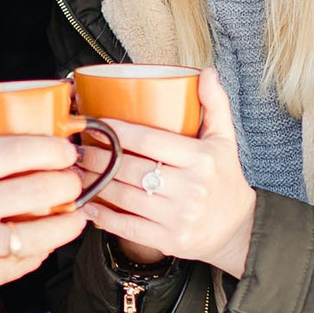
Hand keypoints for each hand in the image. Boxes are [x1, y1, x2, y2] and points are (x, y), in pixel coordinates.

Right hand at [0, 134, 88, 312]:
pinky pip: (23, 264)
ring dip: (67, 223)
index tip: (65, 150)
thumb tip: (11, 159)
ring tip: (74, 217)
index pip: (17, 151)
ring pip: (43, 232)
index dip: (51, 149)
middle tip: (73, 180)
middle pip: (41, 189)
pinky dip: (40, 252)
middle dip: (68, 183)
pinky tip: (43, 244)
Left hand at [76, 68, 256, 277]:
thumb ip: (215, 104)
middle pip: (131, 169)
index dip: (117, 132)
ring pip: (125, 197)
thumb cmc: (224, 178)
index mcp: (202, 158)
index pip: (149, 140)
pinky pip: (128, 227)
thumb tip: (206, 72)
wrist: (236, 229)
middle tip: (78, 149)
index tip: (96, 124)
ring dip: (94, 184)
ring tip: (76, 173)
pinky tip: (87, 205)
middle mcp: (191, 188)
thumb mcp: (225, 140)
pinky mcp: (170, 240)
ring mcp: (180, 217)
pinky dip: (103, 217)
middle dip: (98, 158)